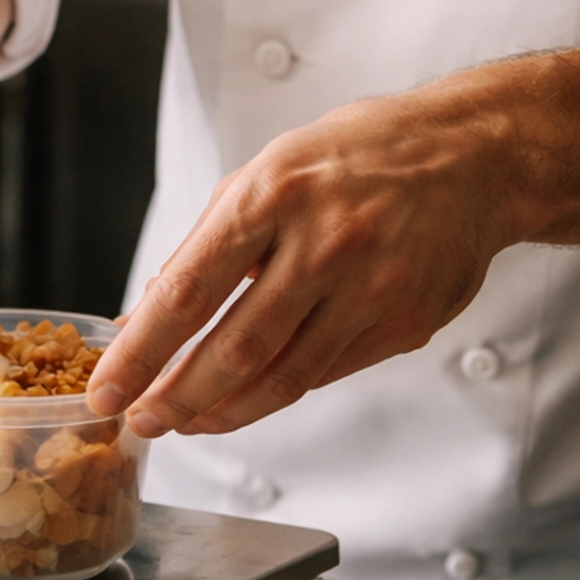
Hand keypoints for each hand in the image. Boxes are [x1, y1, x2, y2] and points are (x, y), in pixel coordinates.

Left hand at [86, 35, 579, 438]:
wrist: (472, 157)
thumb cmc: (356, 158)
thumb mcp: (268, 172)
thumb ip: (210, 245)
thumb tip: (149, 316)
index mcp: (272, 195)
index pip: (187, 293)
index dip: (139, 353)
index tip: (106, 390)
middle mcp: (322, 243)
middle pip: (233, 350)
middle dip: (175, 398)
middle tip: (141, 421)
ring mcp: (370, 288)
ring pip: (281, 378)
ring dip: (222, 412)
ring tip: (185, 422)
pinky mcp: (404, 323)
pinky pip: (325, 373)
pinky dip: (276, 395)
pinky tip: (244, 403)